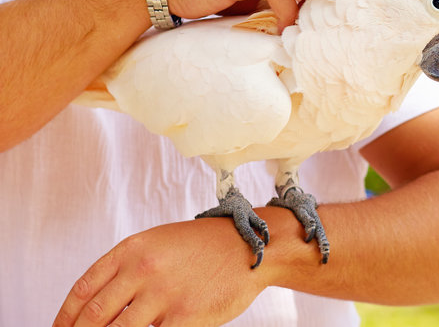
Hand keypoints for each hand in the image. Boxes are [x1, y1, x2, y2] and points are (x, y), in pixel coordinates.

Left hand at [52, 218, 269, 326]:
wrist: (249, 246)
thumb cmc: (205, 246)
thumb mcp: (160, 243)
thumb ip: (129, 268)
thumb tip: (99, 305)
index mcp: (132, 249)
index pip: (83, 291)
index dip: (65, 318)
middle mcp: (143, 270)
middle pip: (93, 317)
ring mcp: (163, 295)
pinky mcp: (185, 316)